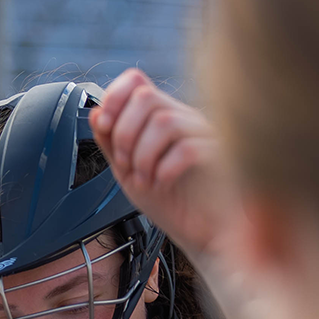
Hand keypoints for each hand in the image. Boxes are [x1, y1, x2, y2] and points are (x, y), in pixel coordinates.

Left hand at [91, 69, 234, 261]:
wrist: (206, 236)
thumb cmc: (175, 204)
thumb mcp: (129, 173)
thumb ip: (111, 144)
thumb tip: (96, 112)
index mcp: (163, 119)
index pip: (137, 82)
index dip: (114, 97)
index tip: (103, 125)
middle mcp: (186, 119)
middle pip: (146, 96)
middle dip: (124, 132)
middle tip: (124, 163)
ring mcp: (206, 134)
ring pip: (164, 121)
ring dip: (142, 155)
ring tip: (143, 179)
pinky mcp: (222, 156)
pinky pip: (188, 147)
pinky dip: (164, 168)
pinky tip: (161, 183)